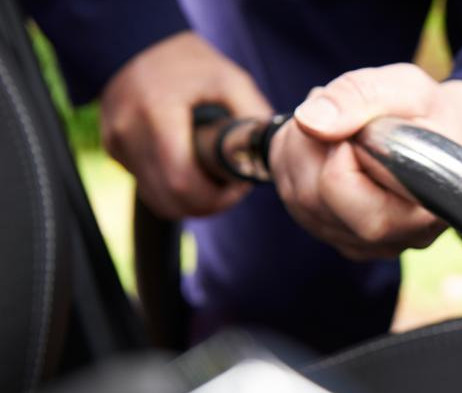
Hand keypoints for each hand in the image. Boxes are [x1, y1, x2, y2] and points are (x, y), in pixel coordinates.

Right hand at [101, 31, 271, 218]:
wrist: (139, 41)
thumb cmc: (193, 63)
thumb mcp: (232, 80)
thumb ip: (254, 118)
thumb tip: (272, 156)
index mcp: (157, 111)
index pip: (182, 182)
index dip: (216, 198)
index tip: (239, 186)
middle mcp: (128, 130)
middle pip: (169, 199)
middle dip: (207, 204)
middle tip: (230, 188)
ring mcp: (116, 141)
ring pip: (157, 200)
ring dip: (189, 201)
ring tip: (212, 179)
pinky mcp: (112, 148)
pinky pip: (147, 187)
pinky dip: (171, 190)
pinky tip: (190, 169)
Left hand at [268, 63, 461, 259]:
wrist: (443, 137)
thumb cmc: (428, 114)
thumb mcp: (405, 88)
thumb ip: (360, 97)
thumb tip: (309, 122)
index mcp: (420, 211)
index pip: (346, 191)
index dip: (338, 149)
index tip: (359, 125)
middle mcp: (393, 239)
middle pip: (312, 199)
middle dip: (310, 145)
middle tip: (339, 114)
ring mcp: (364, 245)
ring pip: (297, 201)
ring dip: (300, 150)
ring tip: (337, 125)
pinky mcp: (341, 238)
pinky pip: (294, 204)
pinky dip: (297, 166)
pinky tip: (326, 146)